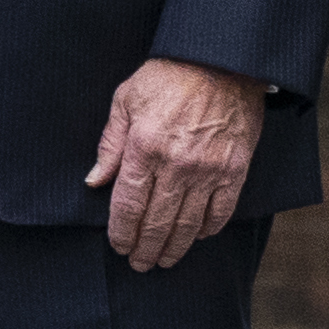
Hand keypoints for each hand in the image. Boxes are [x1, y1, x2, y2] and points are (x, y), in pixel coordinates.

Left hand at [85, 57, 264, 270]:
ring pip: (188, 222)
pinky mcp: (234, 170)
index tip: (118, 246)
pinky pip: (221, 210)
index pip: (128, 203)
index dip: (121, 231)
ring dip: (174, 246)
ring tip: (164, 260)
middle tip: (139, 264)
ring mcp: (208, 170)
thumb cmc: (165, 78)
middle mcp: (176, 165)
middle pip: (157, 220)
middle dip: (145, 247)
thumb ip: (109, 145)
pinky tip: (196, 237)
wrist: (218, 64)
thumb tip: (94, 182)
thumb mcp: (124, 102)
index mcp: (144, 148)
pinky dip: (208, 228)